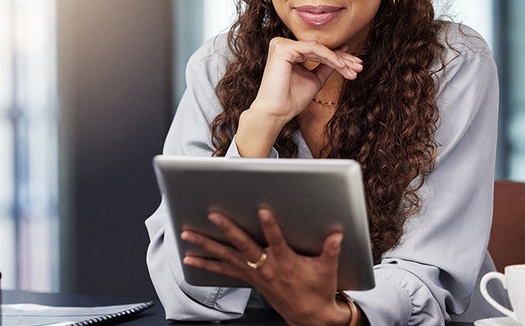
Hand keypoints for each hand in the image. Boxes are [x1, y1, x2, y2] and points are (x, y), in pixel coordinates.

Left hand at [181, 207, 352, 325]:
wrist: (309, 316)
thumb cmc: (317, 290)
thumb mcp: (327, 270)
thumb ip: (331, 250)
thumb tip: (337, 235)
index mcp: (286, 262)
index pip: (276, 241)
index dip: (270, 226)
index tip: (263, 210)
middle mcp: (266, 267)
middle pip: (243, 245)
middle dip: (227, 229)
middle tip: (214, 215)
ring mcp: (254, 274)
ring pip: (226, 256)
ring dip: (206, 245)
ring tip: (188, 235)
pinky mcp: (249, 279)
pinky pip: (223, 270)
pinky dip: (206, 265)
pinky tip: (190, 260)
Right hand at [235, 37, 362, 156]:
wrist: (276, 112)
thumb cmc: (291, 99)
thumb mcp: (315, 79)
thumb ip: (326, 66)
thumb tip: (343, 54)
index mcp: (288, 51)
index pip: (317, 51)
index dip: (338, 58)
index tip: (355, 66)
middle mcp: (282, 45)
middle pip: (319, 48)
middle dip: (342, 59)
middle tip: (359, 67)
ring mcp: (281, 44)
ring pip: (318, 48)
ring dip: (339, 59)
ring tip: (353, 69)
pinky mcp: (283, 48)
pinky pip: (313, 49)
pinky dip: (329, 57)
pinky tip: (341, 66)